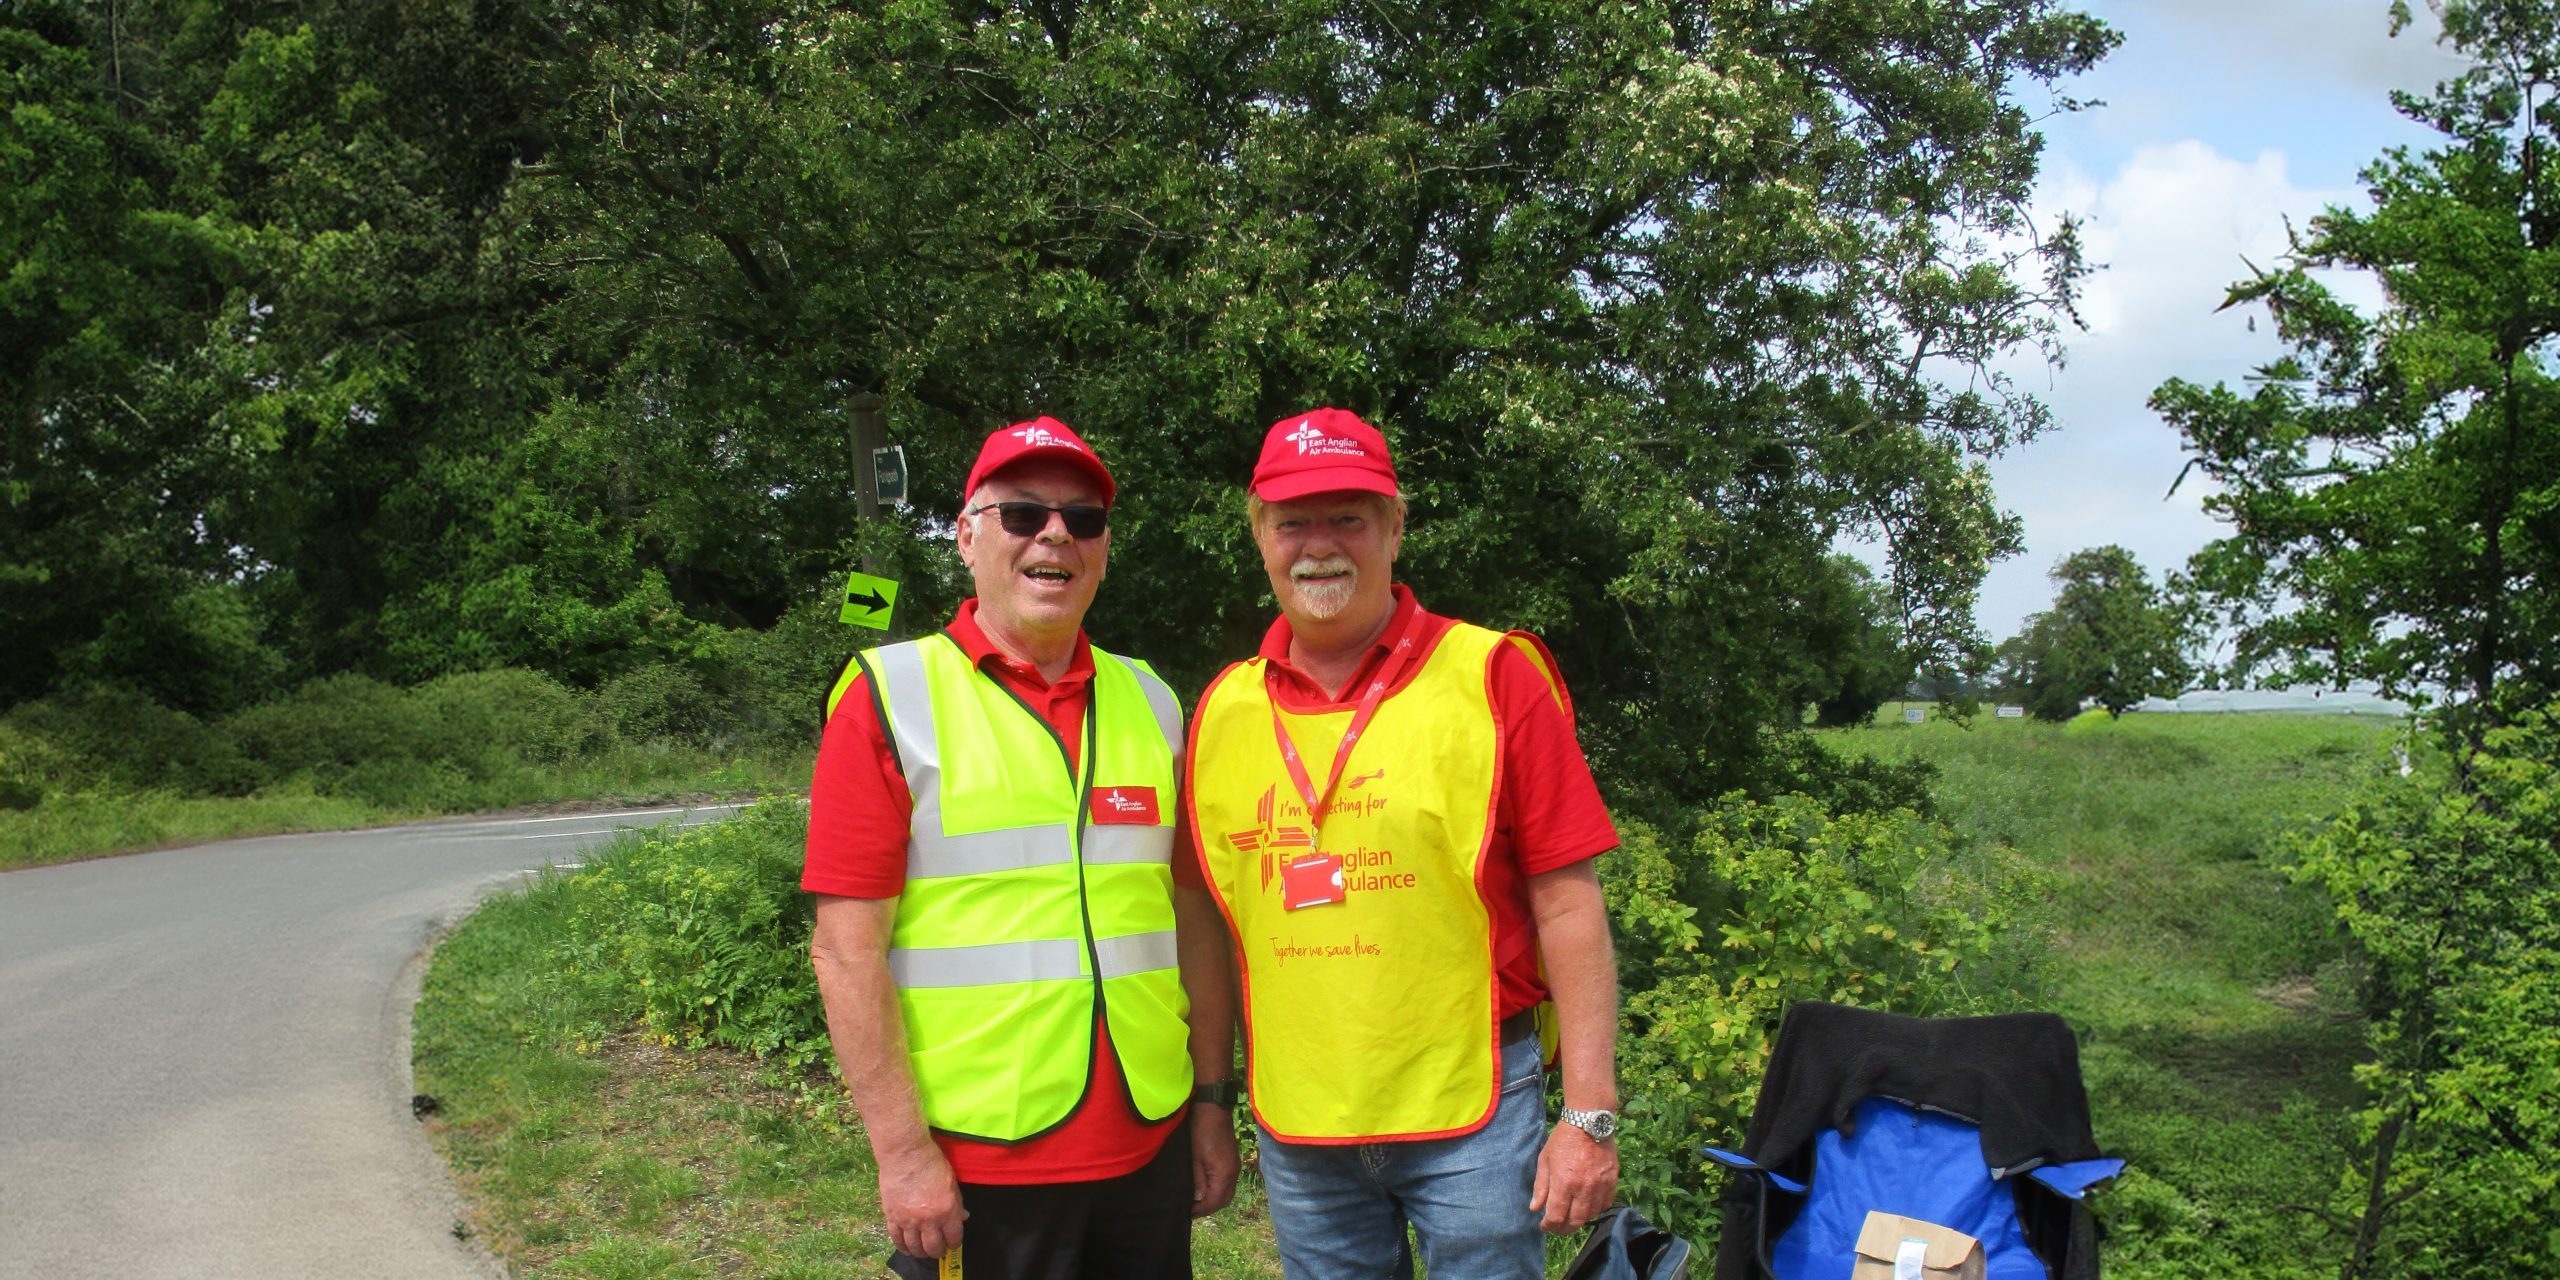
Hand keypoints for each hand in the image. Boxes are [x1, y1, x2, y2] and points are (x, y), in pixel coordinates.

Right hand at [876, 1141, 967, 1258]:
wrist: (905, 1153)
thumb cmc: (932, 1163)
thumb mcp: (952, 1182)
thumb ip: (957, 1203)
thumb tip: (962, 1218)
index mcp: (947, 1210)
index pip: (953, 1237)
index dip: (954, 1243)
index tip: (952, 1243)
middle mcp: (928, 1219)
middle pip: (933, 1247)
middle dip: (937, 1251)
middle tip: (938, 1249)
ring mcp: (908, 1220)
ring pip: (914, 1247)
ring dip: (920, 1252)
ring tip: (923, 1251)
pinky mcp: (892, 1216)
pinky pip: (897, 1238)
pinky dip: (902, 1246)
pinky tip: (906, 1248)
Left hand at [1189, 1107, 1240, 1216]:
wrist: (1213, 1107)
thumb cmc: (1201, 1131)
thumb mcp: (1194, 1158)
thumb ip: (1197, 1181)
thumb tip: (1198, 1200)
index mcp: (1224, 1174)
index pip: (1215, 1202)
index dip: (1201, 1210)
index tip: (1186, 1212)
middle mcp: (1234, 1173)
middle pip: (1224, 1200)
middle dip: (1208, 1208)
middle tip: (1191, 1209)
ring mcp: (1235, 1166)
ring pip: (1227, 1192)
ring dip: (1213, 1199)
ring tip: (1196, 1199)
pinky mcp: (1232, 1160)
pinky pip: (1227, 1182)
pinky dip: (1217, 1189)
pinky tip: (1205, 1186)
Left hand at [1529, 1121, 1617, 1233]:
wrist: (1588, 1123)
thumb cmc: (1562, 1140)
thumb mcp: (1545, 1160)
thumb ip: (1540, 1186)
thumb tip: (1535, 1209)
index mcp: (1564, 1182)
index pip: (1556, 1216)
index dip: (1549, 1226)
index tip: (1544, 1226)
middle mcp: (1583, 1188)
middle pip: (1575, 1221)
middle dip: (1564, 1229)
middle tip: (1557, 1228)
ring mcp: (1600, 1186)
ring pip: (1591, 1216)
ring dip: (1579, 1220)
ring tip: (1571, 1217)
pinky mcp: (1612, 1181)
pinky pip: (1606, 1205)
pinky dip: (1596, 1210)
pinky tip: (1587, 1207)